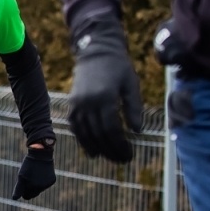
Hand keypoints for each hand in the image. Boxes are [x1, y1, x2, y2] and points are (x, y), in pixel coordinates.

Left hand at [12, 144, 56, 199]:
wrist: (41, 154)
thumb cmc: (28, 165)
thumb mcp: (21, 176)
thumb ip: (18, 189)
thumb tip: (14, 199)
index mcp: (32, 187)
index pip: (27, 196)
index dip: (23, 192)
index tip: (22, 185)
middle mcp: (41, 187)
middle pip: (33, 194)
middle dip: (30, 189)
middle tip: (28, 179)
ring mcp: (47, 184)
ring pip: (40, 189)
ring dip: (36, 184)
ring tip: (35, 174)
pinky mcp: (52, 180)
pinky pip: (46, 184)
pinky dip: (43, 181)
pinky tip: (42, 173)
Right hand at [68, 18, 143, 162]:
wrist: (96, 50)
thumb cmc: (119, 67)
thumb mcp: (131, 85)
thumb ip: (134, 109)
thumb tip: (137, 132)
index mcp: (105, 97)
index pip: (112, 130)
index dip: (120, 145)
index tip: (130, 154)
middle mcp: (88, 102)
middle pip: (99, 135)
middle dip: (111, 150)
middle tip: (123, 160)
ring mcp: (77, 103)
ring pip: (85, 134)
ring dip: (97, 149)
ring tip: (109, 157)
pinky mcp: (72, 103)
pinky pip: (75, 127)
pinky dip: (83, 140)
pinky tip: (92, 150)